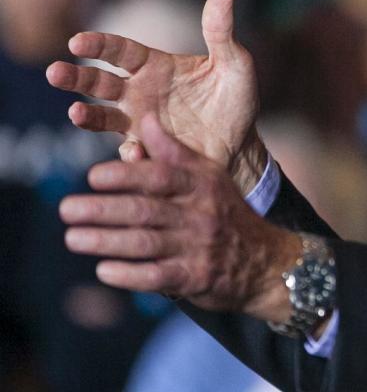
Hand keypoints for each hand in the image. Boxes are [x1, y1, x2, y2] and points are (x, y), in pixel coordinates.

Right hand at [46, 0, 266, 190]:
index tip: (77, 42)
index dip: (99, 46)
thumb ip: (222, 32)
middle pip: (98, 82)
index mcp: (156, 66)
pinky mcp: (149, 150)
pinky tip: (136, 151)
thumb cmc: (236, 100)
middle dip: (75, 77)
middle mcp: (139, 92)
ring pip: (101, 117)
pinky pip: (130, 152)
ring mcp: (139, 123)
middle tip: (54, 72)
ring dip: (86, 116)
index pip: (120, 51)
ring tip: (76, 113)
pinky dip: (130, 152)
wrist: (242, 145)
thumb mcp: (235, 65)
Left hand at [59, 113, 299, 320]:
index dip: (125, 175)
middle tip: (66, 208)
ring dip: (104, 241)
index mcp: (202, 184)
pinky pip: (155, 277)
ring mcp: (198, 247)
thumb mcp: (209, 176)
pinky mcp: (195, 279)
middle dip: (101, 210)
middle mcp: (201, 214)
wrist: (266, 261)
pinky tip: (102, 270)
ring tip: (72, 238)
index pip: (161, 176)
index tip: (92, 176)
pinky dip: (127, 274)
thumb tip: (144, 119)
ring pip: (144, 243)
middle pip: (144, 210)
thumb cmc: (226, 212)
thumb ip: (173, 152)